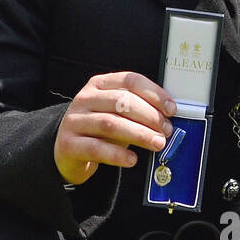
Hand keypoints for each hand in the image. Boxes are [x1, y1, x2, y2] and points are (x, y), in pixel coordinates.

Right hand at [54, 71, 176, 185]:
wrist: (67, 151)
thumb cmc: (99, 130)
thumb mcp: (117, 114)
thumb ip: (138, 111)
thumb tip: (168, 118)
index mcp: (99, 84)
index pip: (130, 80)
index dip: (154, 93)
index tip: (171, 109)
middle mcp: (85, 99)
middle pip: (122, 101)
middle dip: (150, 116)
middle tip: (166, 131)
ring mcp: (75, 121)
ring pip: (111, 124)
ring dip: (139, 134)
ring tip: (157, 143)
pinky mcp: (69, 144)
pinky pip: (97, 148)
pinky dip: (118, 155)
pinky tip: (132, 159)